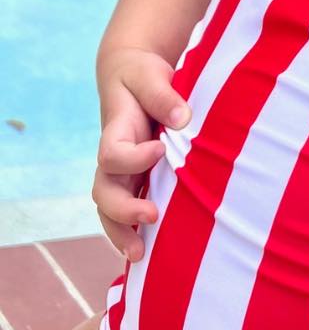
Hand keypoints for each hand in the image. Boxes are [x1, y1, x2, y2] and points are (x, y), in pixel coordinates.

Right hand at [92, 48, 190, 260]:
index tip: (159, 148)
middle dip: (123, 210)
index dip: (133, 157)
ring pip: (109, 209)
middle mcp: (114, 157)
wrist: (131, 75)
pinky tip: (150, 253)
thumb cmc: (142, 75)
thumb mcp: (150, 74)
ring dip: (121, 232)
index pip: (111, 154)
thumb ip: (163, 94)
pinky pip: (126, 211)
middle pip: (104, 192)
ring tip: (140, 254)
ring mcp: (122, 172)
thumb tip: (182, 118)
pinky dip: (132, 231)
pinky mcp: (134, 179)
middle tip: (151, 216)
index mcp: (115, 130)